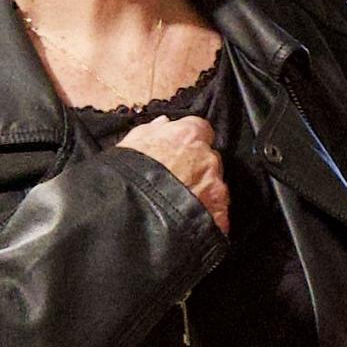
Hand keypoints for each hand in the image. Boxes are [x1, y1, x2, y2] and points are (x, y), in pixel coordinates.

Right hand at [120, 115, 229, 233]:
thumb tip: (163, 124)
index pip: (199, 129)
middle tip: (176, 182)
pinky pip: (218, 212)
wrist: (131, 212)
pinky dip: (207, 216)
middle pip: (209, 159)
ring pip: (215, 186)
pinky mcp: (219, 213)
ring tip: (179, 206)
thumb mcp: (131, 144)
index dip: (188, 142)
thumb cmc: (127, 177)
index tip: (179, 151)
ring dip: (202, 192)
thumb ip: (152, 131)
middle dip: (196, 169)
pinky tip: (187, 222)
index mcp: (188, 135)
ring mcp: (216, 187)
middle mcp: (207, 158)